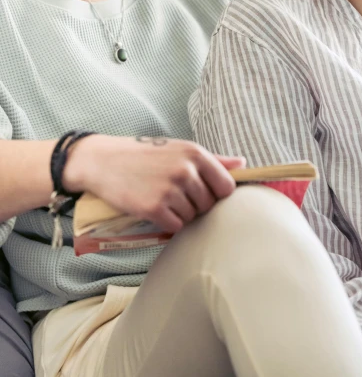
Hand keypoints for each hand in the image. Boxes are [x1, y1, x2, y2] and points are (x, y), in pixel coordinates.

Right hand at [63, 134, 244, 233]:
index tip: (204, 194)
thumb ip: (213, 159)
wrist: (103, 161)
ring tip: (162, 198)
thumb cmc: (144, 155)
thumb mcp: (179, 149)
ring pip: (192, 216)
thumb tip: (243, 163)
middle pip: (209, 204)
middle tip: (175, 195)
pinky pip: (176, 226)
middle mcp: (185, 170)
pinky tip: (155, 210)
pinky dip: (168, 223)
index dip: (217, 195)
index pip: (226, 186)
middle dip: (196, 204)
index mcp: (195, 153)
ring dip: (180, 214)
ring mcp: (170, 190)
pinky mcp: (153, 208)